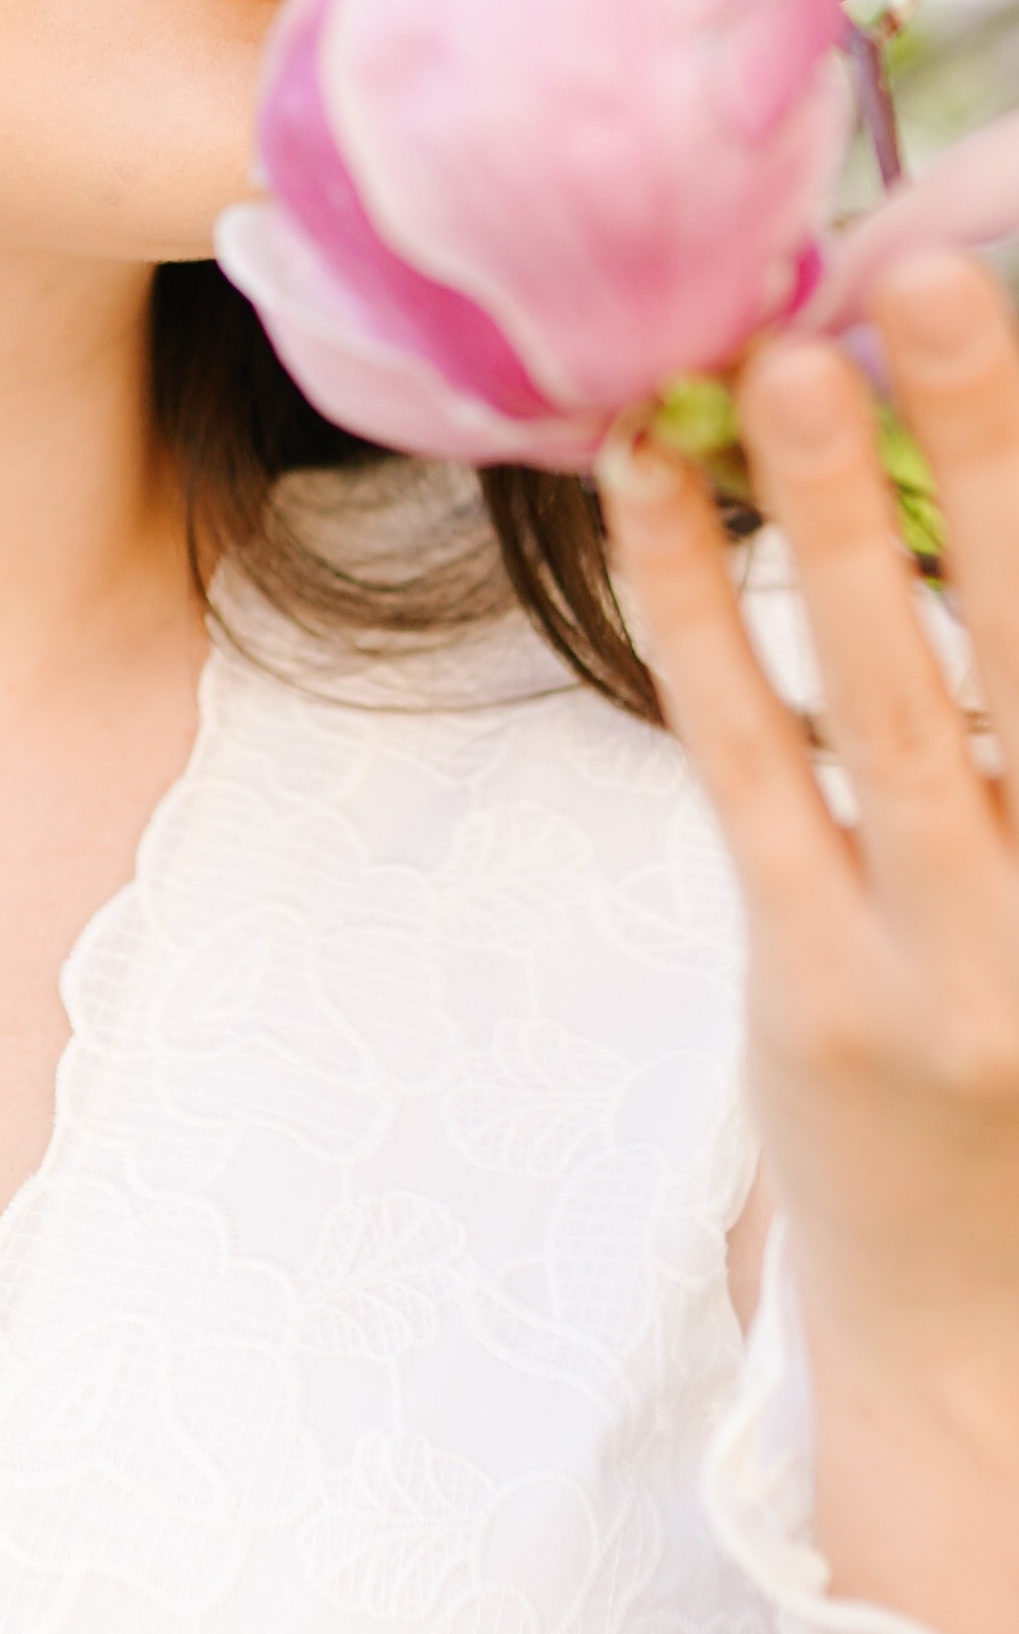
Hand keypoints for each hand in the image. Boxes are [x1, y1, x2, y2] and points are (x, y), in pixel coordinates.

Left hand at [604, 252, 1018, 1633]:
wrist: (989, 1355)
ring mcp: (960, 955)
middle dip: (1002, 451)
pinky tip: (649, 488)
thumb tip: (979, 528)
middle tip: (944, 278)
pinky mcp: (816, 988)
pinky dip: (699, 618)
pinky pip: (748, 769)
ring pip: (898, 697)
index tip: (989, 295)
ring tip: (793, 355)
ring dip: (841, 517)